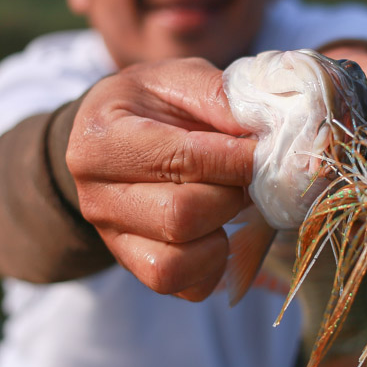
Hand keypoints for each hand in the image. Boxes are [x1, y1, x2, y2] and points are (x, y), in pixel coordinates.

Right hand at [65, 58, 254, 301]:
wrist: (110, 140)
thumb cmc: (149, 105)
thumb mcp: (178, 80)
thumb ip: (219, 97)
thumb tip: (271, 128)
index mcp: (100, 141)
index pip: (182, 160)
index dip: (237, 158)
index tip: (266, 149)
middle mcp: (96, 198)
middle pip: (180, 216)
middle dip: (229, 196)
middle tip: (245, 176)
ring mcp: (113, 240)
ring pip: (177, 263)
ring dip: (221, 235)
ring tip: (227, 202)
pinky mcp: (136, 268)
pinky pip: (185, 287)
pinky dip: (214, 264)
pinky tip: (217, 230)